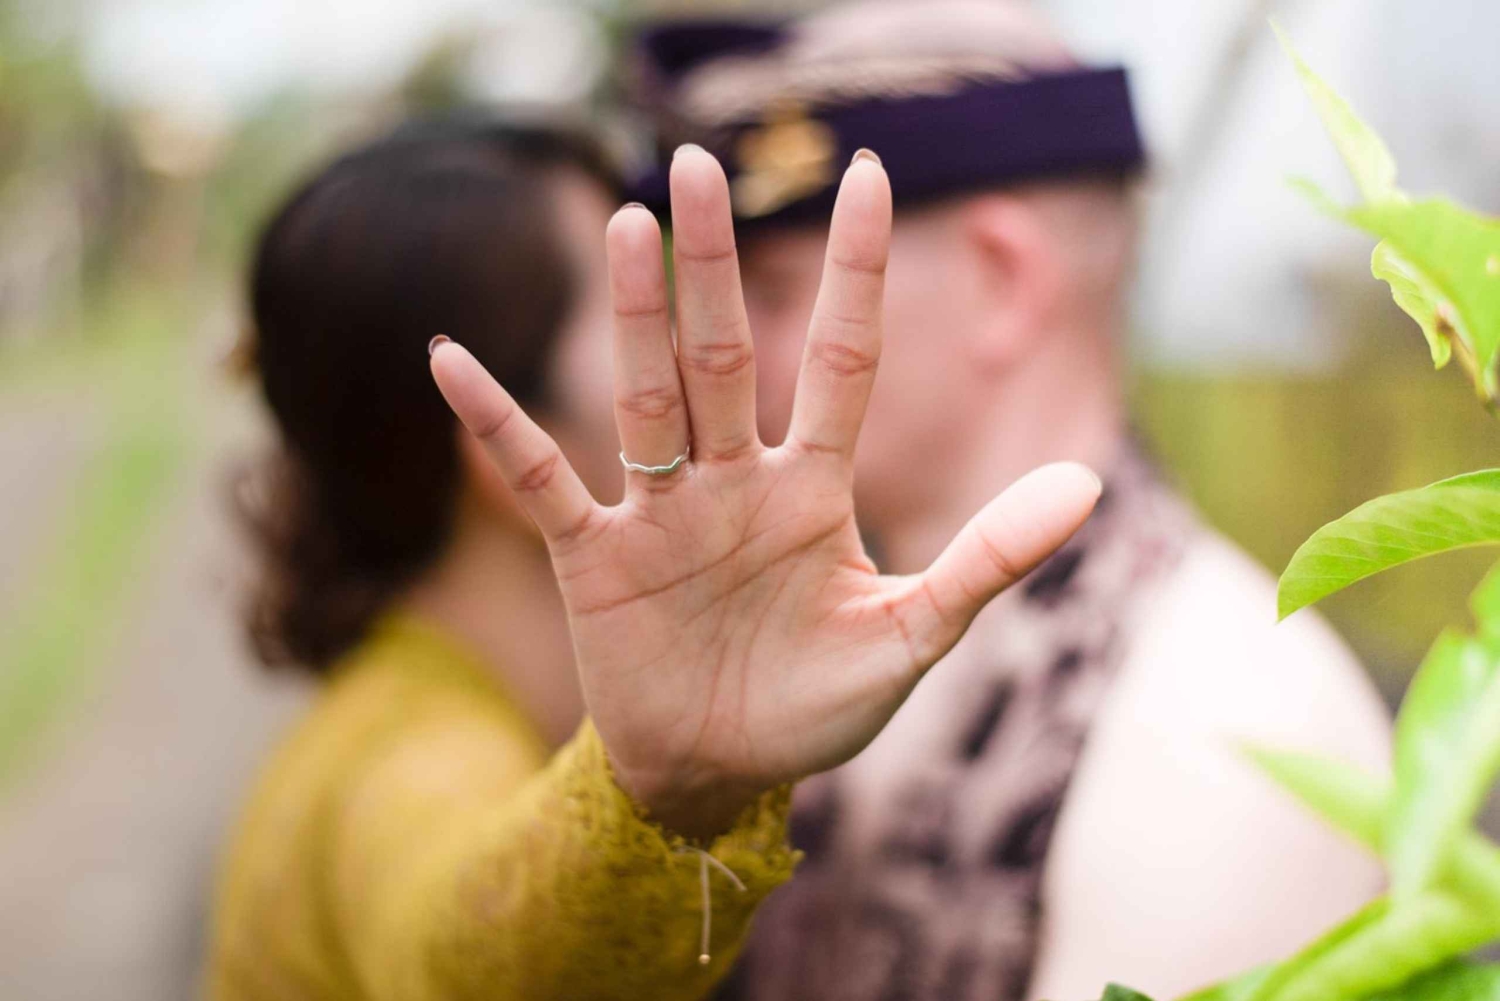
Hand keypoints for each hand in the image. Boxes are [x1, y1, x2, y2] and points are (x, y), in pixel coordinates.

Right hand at [430, 147, 1100, 836]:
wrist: (721, 775)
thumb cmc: (817, 706)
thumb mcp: (910, 638)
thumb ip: (987, 560)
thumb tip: (1086, 487)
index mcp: (814, 490)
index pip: (842, 360)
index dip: (858, 272)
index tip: (872, 176)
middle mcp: (735, 481)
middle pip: (727, 355)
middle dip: (716, 264)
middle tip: (698, 161)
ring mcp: (662, 513)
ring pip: (647, 396)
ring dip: (633, 317)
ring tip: (629, 225)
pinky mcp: (596, 557)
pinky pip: (542, 478)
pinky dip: (498, 426)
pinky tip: (451, 359)